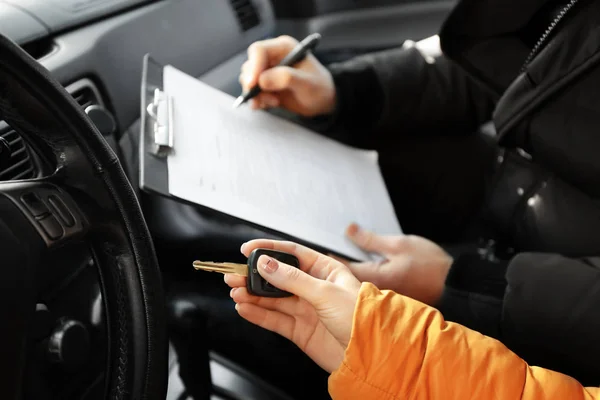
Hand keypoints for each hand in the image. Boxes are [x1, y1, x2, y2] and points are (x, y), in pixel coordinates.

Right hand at [224, 239, 360, 372]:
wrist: (370, 355)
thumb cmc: (361, 318)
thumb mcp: (325, 292)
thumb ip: (292, 279)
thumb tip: (266, 264)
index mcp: (325, 270)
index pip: (292, 253)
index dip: (269, 250)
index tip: (247, 249)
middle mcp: (314, 288)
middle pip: (278, 277)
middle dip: (255, 276)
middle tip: (234, 275)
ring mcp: (306, 309)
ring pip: (273, 299)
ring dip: (252, 295)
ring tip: (235, 291)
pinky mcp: (300, 330)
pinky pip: (274, 319)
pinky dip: (257, 314)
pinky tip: (244, 308)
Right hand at [239, 35, 335, 116]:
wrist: (323, 101)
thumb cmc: (319, 88)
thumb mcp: (307, 83)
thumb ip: (286, 78)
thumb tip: (262, 80)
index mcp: (283, 47)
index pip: (259, 50)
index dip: (253, 66)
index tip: (253, 84)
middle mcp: (273, 57)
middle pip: (250, 66)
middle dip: (252, 84)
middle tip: (262, 98)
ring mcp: (268, 72)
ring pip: (249, 80)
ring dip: (256, 94)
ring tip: (273, 102)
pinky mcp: (266, 85)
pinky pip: (253, 92)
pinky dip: (258, 100)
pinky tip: (270, 105)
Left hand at [339, 224, 452, 305]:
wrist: (456, 285)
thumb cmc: (430, 264)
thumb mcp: (399, 244)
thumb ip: (370, 240)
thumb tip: (348, 230)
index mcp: (373, 278)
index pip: (341, 267)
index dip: (329, 255)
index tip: (320, 244)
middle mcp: (375, 290)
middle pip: (348, 275)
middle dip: (339, 260)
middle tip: (330, 244)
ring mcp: (383, 295)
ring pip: (359, 279)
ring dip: (353, 266)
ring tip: (346, 249)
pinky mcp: (392, 296)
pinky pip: (372, 283)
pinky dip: (367, 271)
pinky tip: (367, 260)